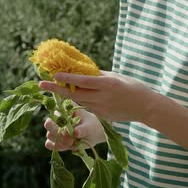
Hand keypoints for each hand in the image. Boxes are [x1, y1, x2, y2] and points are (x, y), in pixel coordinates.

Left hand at [39, 71, 157, 122]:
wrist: (146, 107)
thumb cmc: (134, 87)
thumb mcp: (117, 77)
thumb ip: (99, 75)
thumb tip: (82, 71)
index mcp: (108, 85)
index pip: (83, 82)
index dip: (67, 78)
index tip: (53, 74)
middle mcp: (102, 98)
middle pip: (75, 94)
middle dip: (57, 89)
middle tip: (41, 84)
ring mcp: (101, 109)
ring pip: (79, 101)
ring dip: (66, 94)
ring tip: (54, 86)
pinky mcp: (102, 116)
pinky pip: (87, 106)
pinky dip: (80, 100)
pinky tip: (74, 94)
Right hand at [44, 107, 105, 150]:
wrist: (93, 135)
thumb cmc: (92, 126)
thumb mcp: (90, 127)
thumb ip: (82, 129)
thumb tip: (75, 132)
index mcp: (65, 109)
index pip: (55, 110)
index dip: (59, 120)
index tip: (68, 128)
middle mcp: (57, 117)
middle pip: (48, 123)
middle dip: (58, 133)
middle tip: (70, 139)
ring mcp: (55, 128)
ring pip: (49, 135)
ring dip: (60, 141)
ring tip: (72, 142)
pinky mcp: (55, 139)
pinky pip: (49, 144)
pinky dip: (57, 146)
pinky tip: (68, 146)